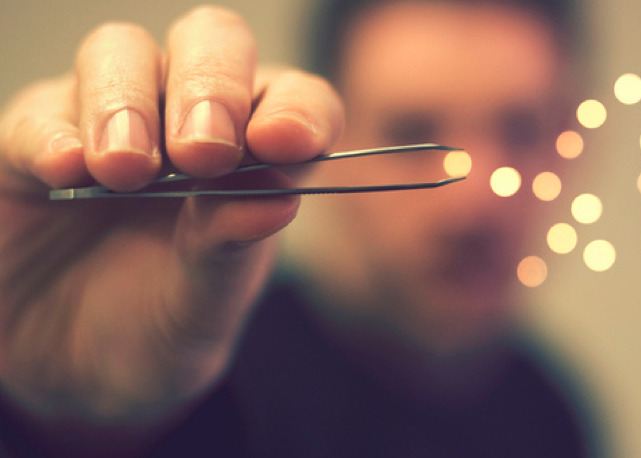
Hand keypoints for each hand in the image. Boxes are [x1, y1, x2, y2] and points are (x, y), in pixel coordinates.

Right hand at [0, 6, 342, 454]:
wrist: (76, 372)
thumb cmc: (160, 329)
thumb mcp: (203, 303)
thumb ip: (232, 248)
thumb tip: (277, 199)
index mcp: (254, 157)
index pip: (293, 100)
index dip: (297, 109)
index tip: (284, 143)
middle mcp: (187, 123)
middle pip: (211, 43)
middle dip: (210, 86)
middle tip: (202, 152)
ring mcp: (111, 122)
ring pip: (122, 53)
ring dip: (127, 103)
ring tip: (124, 169)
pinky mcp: (35, 140)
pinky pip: (41, 110)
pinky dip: (54, 131)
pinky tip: (65, 171)